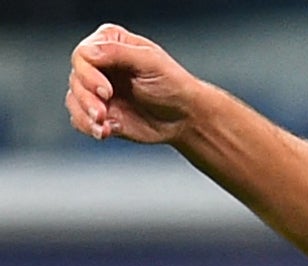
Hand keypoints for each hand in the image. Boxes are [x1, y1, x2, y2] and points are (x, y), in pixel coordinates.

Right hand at [66, 23, 200, 143]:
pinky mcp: (99, 112)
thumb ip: (118, 53)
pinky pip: (80, 119)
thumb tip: (87, 52)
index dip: (89, 74)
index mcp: (109, 44)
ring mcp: (96, 90)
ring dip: (86, 115)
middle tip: (102, 113)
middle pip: (76, 79)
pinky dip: (89, 127)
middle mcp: (98, 66)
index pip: (82, 55)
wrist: (185, 116)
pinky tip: (105, 131)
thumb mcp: (150, 62)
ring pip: (74, 100)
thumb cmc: (173, 84)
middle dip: (87, 99)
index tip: (106, 91)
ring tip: (104, 125)